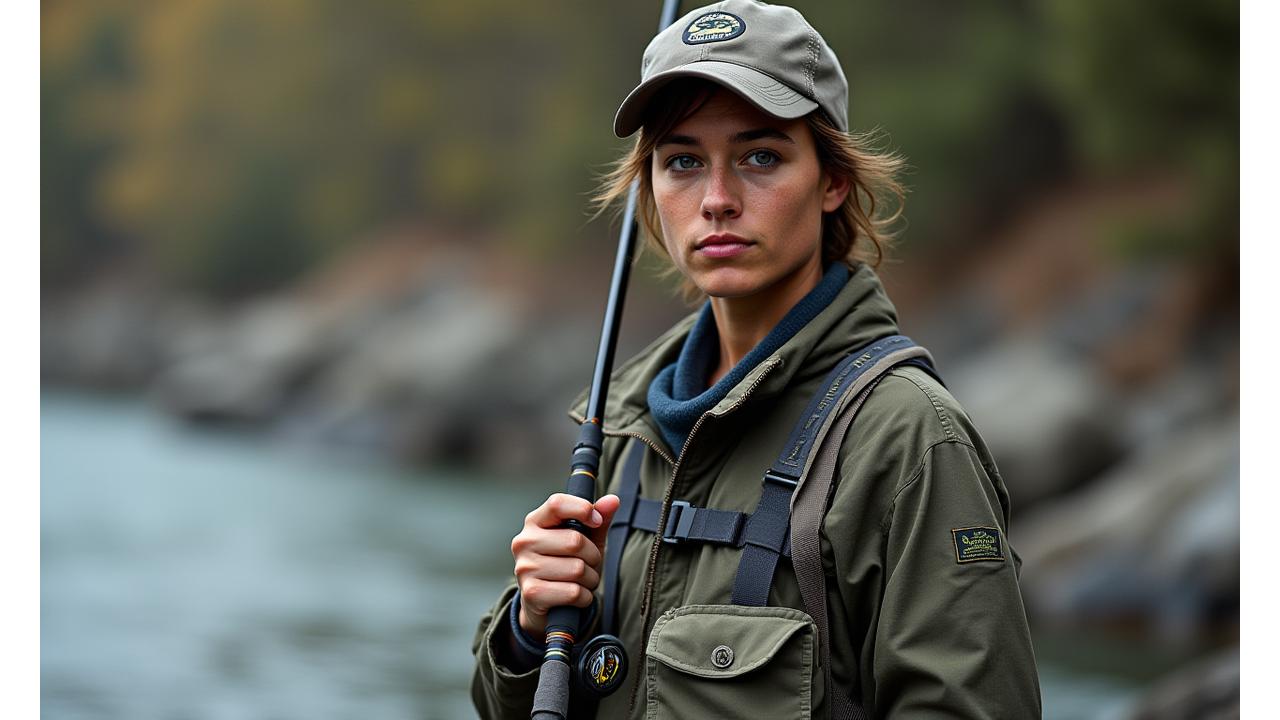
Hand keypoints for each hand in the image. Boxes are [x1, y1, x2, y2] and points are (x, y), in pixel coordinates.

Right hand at [511, 492, 620, 636]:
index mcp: (535, 522)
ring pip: (577, 569)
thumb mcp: (585, 540)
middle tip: (589, 564)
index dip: (583, 509)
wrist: (545, 605)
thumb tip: (613, 500)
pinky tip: (576, 596)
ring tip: (582, 581)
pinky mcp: (531, 593)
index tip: (596, 521)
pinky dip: (584, 597)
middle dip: (593, 556)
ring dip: (590, 579)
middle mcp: (525, 542)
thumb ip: (598, 520)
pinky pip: (573, 592)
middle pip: (575, 541)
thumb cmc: (566, 565)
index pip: (557, 503)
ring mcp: (525, 568)